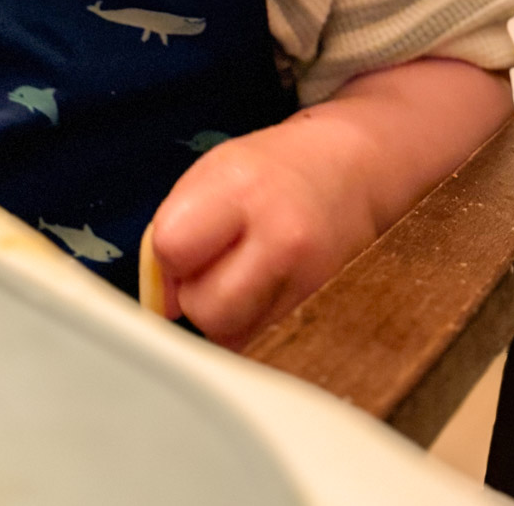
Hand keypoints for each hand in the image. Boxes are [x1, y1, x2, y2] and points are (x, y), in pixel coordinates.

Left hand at [148, 119, 378, 349]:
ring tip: (240, 276)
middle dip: (196, 295)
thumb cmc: (272, 170)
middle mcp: (280, 234)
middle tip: (212, 266)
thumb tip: (162, 300)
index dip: (167, 256)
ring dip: (223, 316)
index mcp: (239, 186)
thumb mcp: (211, 172)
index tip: (182, 246)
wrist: (351, 170)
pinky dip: (251, 326)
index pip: (173, 248)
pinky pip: (263, 342)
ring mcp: (309, 276)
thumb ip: (174, 226)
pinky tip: (263, 289)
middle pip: (205, 308)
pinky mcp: (325, 307)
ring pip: (233, 336)